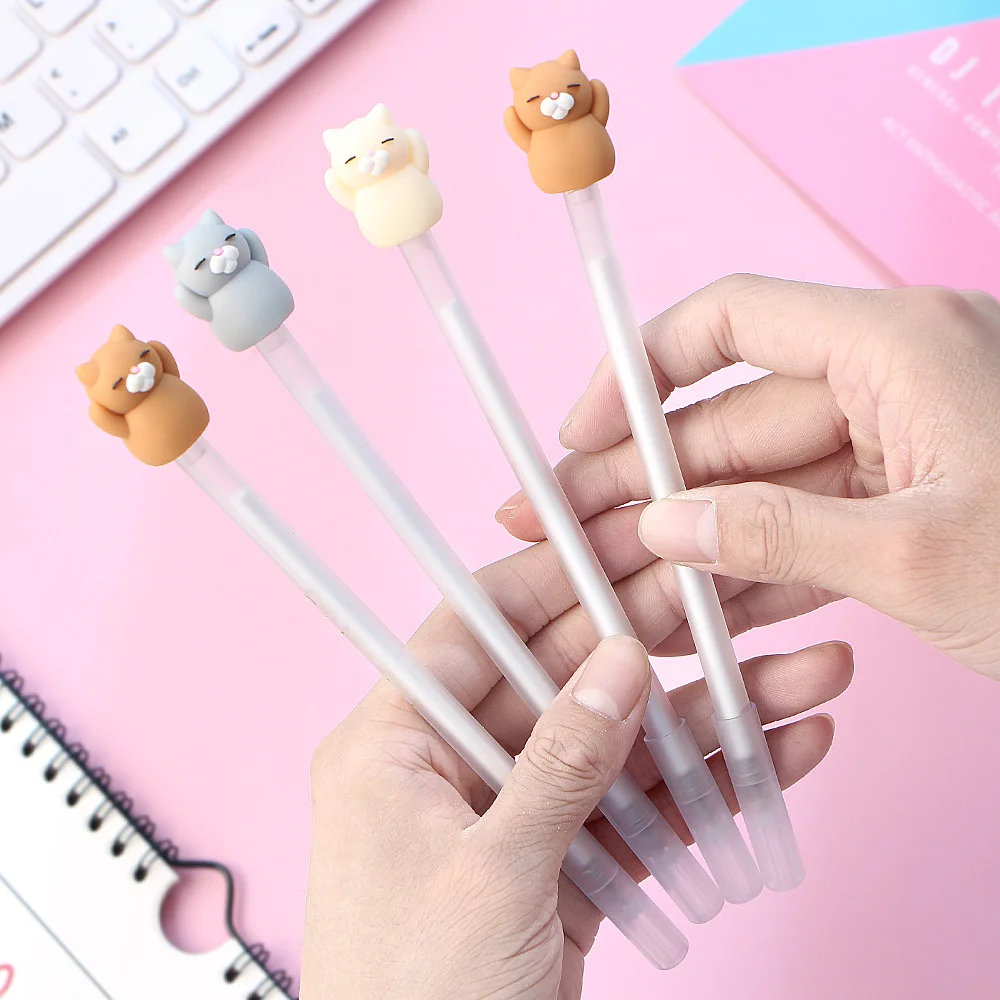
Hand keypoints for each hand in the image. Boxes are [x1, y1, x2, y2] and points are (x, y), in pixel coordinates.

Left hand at [301, 514, 851, 999]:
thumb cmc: (414, 999)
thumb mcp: (489, 871)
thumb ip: (560, 761)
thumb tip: (619, 660)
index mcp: (393, 745)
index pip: (472, 629)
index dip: (546, 580)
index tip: (617, 541)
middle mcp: (452, 765)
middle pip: (562, 679)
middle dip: (653, 643)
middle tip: (734, 600)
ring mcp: (516, 813)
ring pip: (617, 744)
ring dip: (707, 719)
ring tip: (802, 680)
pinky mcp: (565, 862)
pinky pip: (636, 809)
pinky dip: (703, 791)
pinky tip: (779, 757)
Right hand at [498, 276, 999, 678]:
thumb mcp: (919, 554)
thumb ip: (773, 532)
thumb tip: (662, 526)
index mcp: (893, 343)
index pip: (728, 320)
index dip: (637, 369)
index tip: (581, 432)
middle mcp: (889, 376)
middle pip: (732, 417)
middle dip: (648, 481)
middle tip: (572, 534)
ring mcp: (901, 441)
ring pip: (763, 480)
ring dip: (693, 535)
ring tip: (618, 585)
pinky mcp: (913, 497)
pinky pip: (811, 522)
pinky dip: (757, 565)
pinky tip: (698, 609)